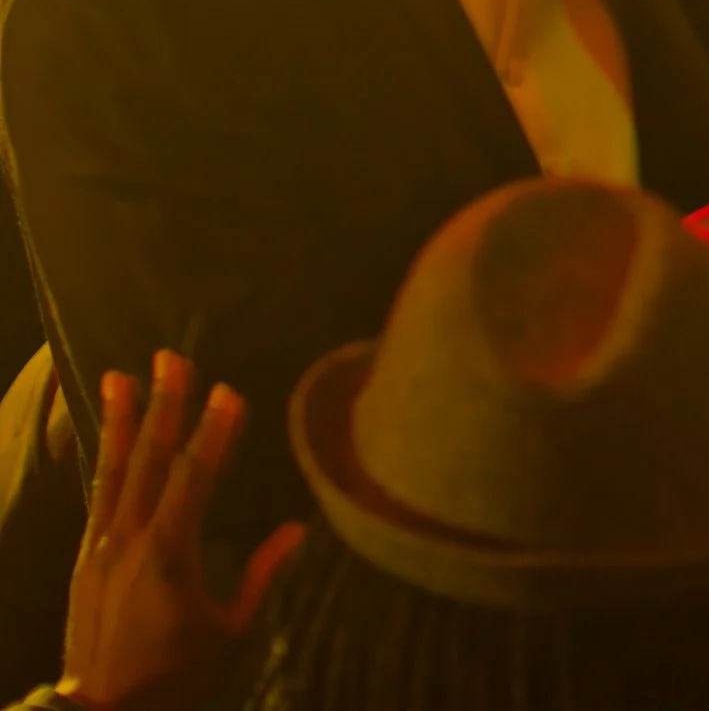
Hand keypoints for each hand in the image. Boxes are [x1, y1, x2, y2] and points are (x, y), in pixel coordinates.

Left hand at [58, 352, 303, 710]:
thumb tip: (297, 531)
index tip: (230, 389)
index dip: (213, 432)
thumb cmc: (175, 675)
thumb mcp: (229, 632)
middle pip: (147, 460)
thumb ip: (261, 578)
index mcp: (168, 554)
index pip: (193, 478)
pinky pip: (97, 495)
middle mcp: (128, 540)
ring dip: (119, 420)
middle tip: (171, 357)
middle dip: (162, 406)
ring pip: (112, 471)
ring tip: (119, 376)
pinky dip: (102, 458)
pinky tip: (105, 436)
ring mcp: (101, 547)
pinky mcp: (87, 558)